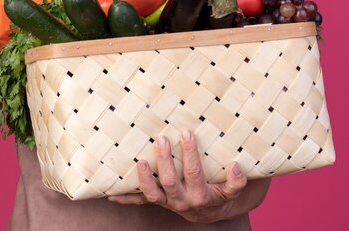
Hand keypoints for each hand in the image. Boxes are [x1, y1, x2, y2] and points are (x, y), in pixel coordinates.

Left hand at [108, 131, 269, 222]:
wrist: (212, 211)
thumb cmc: (222, 192)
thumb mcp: (234, 189)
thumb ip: (237, 181)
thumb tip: (236, 167)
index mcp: (203, 195)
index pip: (196, 173)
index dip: (191, 155)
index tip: (192, 137)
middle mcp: (184, 201)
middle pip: (172, 181)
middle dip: (167, 159)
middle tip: (163, 137)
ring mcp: (169, 203)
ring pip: (153, 194)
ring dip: (146, 177)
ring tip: (142, 160)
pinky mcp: (159, 202)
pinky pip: (140, 202)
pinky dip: (126, 198)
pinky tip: (111, 194)